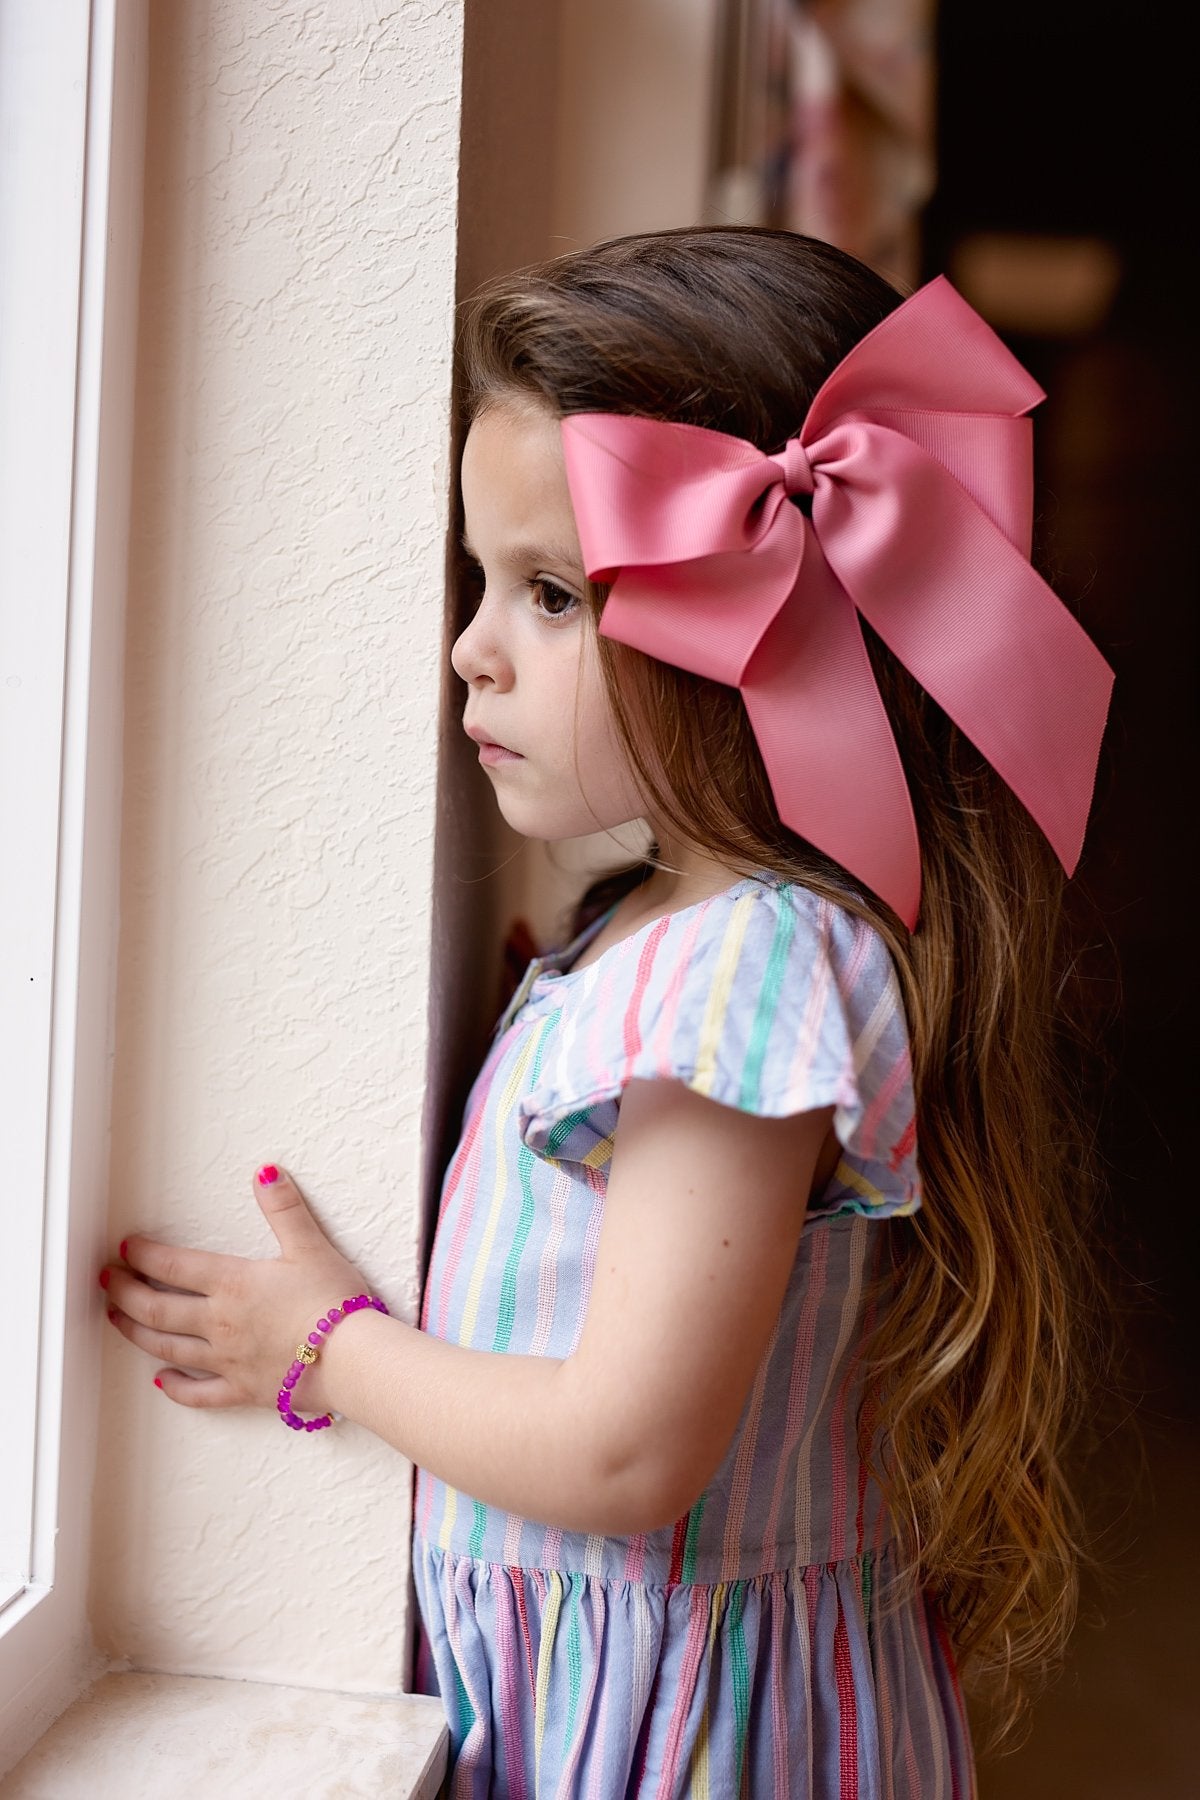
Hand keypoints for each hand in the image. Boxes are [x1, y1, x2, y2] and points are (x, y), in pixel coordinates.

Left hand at [102, 1164, 372, 1413]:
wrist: (352, 1359)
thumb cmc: (334, 1302)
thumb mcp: (310, 1246)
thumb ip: (284, 1209)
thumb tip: (265, 1173)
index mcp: (232, 1284)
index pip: (174, 1267)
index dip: (144, 1255)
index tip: (124, 1249)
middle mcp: (219, 1323)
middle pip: (157, 1309)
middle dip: (124, 1292)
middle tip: (105, 1282)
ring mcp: (227, 1360)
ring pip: (167, 1348)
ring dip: (136, 1333)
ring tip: (116, 1321)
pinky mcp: (242, 1390)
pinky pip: (200, 1394)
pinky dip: (176, 1389)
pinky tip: (161, 1383)